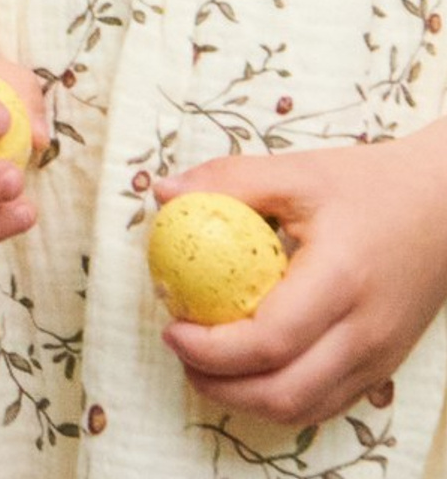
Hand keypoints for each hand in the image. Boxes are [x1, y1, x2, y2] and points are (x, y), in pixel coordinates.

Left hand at [162, 135, 446, 426]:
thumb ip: (227, 181)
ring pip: (306, 409)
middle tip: (177, 350)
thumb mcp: (294, 172)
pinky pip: (326, 402)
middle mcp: (365, 333)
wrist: (444, 209)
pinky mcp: (382, 368)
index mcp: (340, 281)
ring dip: (246, 399)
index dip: (213, 349)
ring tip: (202, 362)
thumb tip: (164, 193)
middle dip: (220, 386)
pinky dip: (280, 397)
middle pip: (286, 393)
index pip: (271, 341)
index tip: (170, 326)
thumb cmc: (367, 186)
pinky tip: (246, 367)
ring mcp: (379, 359)